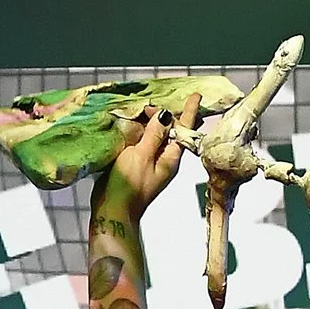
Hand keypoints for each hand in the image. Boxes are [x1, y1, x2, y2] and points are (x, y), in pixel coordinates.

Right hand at [99, 90, 201, 222]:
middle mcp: (164, 160)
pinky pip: (144, 142)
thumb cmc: (128, 187)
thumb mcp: (142, 156)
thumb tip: (166, 115)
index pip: (183, 130)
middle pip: (171, 131)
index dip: (189, 112)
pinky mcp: (138, 165)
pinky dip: (141, 130)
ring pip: (157, 136)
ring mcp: (151, 163)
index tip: (196, 96)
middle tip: (152, 104)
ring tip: (145, 109)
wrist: (113, 212)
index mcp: (171, 158)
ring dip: (152, 121)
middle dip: (166, 114)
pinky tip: (134, 123)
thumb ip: (154, 135)